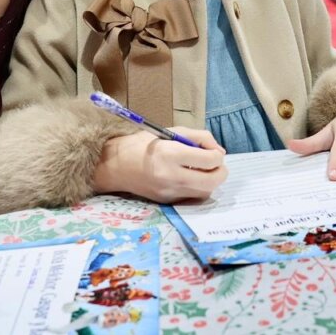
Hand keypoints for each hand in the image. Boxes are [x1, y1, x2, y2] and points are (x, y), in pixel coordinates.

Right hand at [93, 128, 226, 202]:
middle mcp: (171, 176)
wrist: (115, 166)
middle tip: (215, 163)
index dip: (217, 155)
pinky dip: (198, 188)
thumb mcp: (171, 131)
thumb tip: (219, 151)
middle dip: (220, 171)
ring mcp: (169, 192)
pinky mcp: (167, 202)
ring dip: (210, 180)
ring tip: (202, 169)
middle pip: (212, 181)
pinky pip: (193, 197)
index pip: (209, 160)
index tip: (213, 151)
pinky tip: (190, 178)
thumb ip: (199, 137)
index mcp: (171, 154)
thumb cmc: (142, 144)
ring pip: (206, 192)